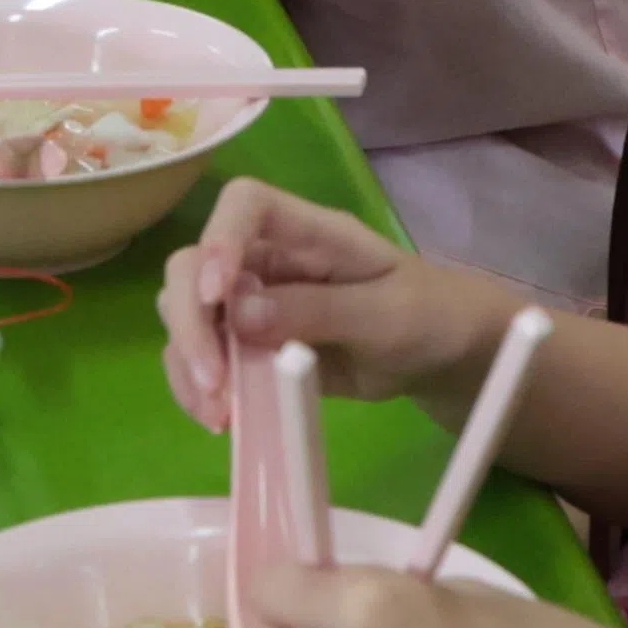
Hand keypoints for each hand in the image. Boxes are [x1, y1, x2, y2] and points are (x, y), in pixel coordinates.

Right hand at [155, 178, 525, 429]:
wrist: (440, 356)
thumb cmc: (426, 317)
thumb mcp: (388, 315)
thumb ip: (320, 310)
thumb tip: (240, 314)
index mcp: (308, 232)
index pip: (245, 204)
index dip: (218, 239)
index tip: (215, 296)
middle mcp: (267, 260)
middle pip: (194, 265)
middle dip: (190, 322)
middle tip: (211, 383)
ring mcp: (252, 303)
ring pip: (187, 315)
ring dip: (189, 363)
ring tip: (218, 415)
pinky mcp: (249, 348)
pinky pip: (205, 360)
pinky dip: (200, 390)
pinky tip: (223, 422)